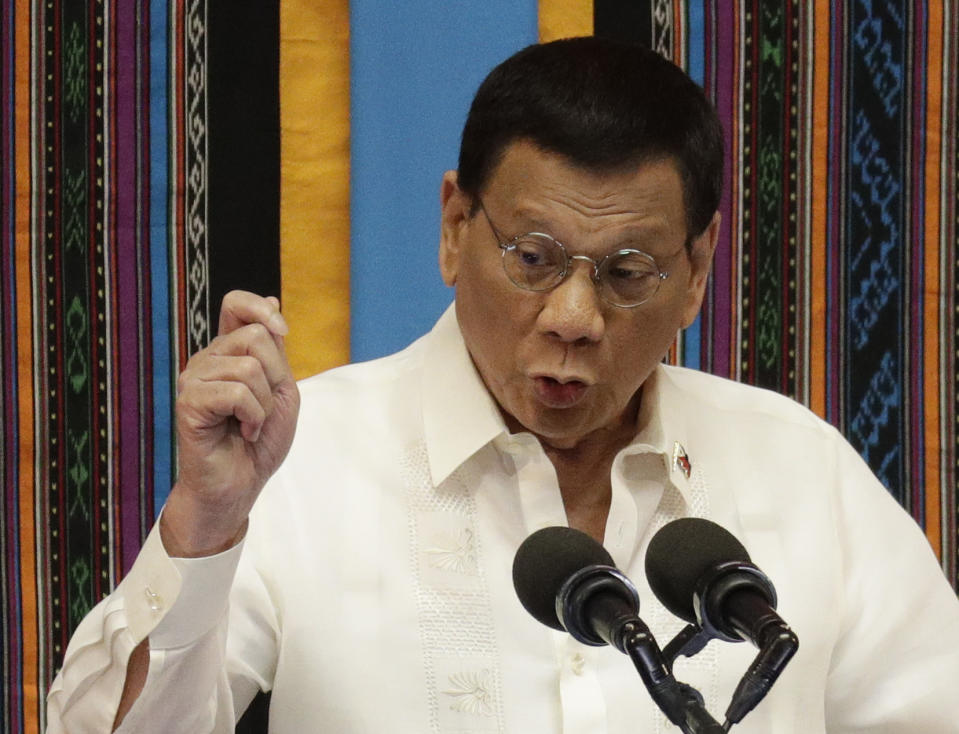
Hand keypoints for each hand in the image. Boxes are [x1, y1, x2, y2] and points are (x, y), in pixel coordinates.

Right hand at [160, 290, 300, 556]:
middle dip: (275, 376)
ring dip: (264, 404)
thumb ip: (274, 349)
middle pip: (254, 335)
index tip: (283, 331)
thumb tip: (270, 298)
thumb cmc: (260, 441)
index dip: (261, 308)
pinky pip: (237, 393)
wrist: (240, 484)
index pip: (236, 302)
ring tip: (250, 424)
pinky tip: (242, 432)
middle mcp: (207, 359)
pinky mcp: (189, 402)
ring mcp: (194, 379)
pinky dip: (252, 417)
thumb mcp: (281, 389)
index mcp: (228, 352)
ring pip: (249, 367)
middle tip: (262, 408)